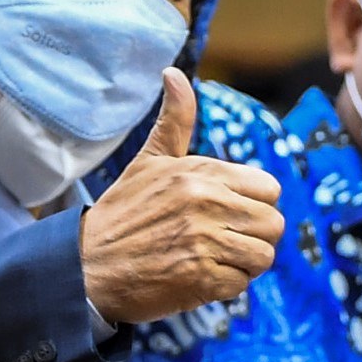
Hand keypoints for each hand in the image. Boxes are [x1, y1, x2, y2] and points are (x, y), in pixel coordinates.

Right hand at [78, 73, 285, 323]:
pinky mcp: (200, 278)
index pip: (269, 189)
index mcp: (201, 173)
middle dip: (253, 236)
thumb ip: (175, 120)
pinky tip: (198, 278)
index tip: (228, 214)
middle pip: (273, 224)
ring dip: (242, 264)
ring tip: (212, 259)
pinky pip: (241, 284)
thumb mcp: (149, 160)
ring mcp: (204, 242)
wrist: (88, 266)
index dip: (253, 205)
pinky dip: (224, 287)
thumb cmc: (123, 213)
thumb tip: (174, 74)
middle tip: (223, 242)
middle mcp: (206, 203)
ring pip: (263, 256)